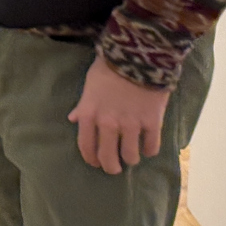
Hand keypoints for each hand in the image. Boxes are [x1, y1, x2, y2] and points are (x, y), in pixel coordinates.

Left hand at [67, 51, 170, 173]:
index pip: (86, 147)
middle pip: (108, 158)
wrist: (137, 57)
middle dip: (111, 167)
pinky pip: (151, 147)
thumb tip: (73, 119)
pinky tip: (147, 145)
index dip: (91, 159)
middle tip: (114, 168)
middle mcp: (108, 124)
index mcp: (89, 115)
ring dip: (131, 159)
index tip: (96, 163)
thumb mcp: (89, 85)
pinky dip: (149, 149)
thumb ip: (82, 106)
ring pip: (131, 156)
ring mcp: (131, 125)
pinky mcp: (152, 123)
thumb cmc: (108, 68)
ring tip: (132, 155)